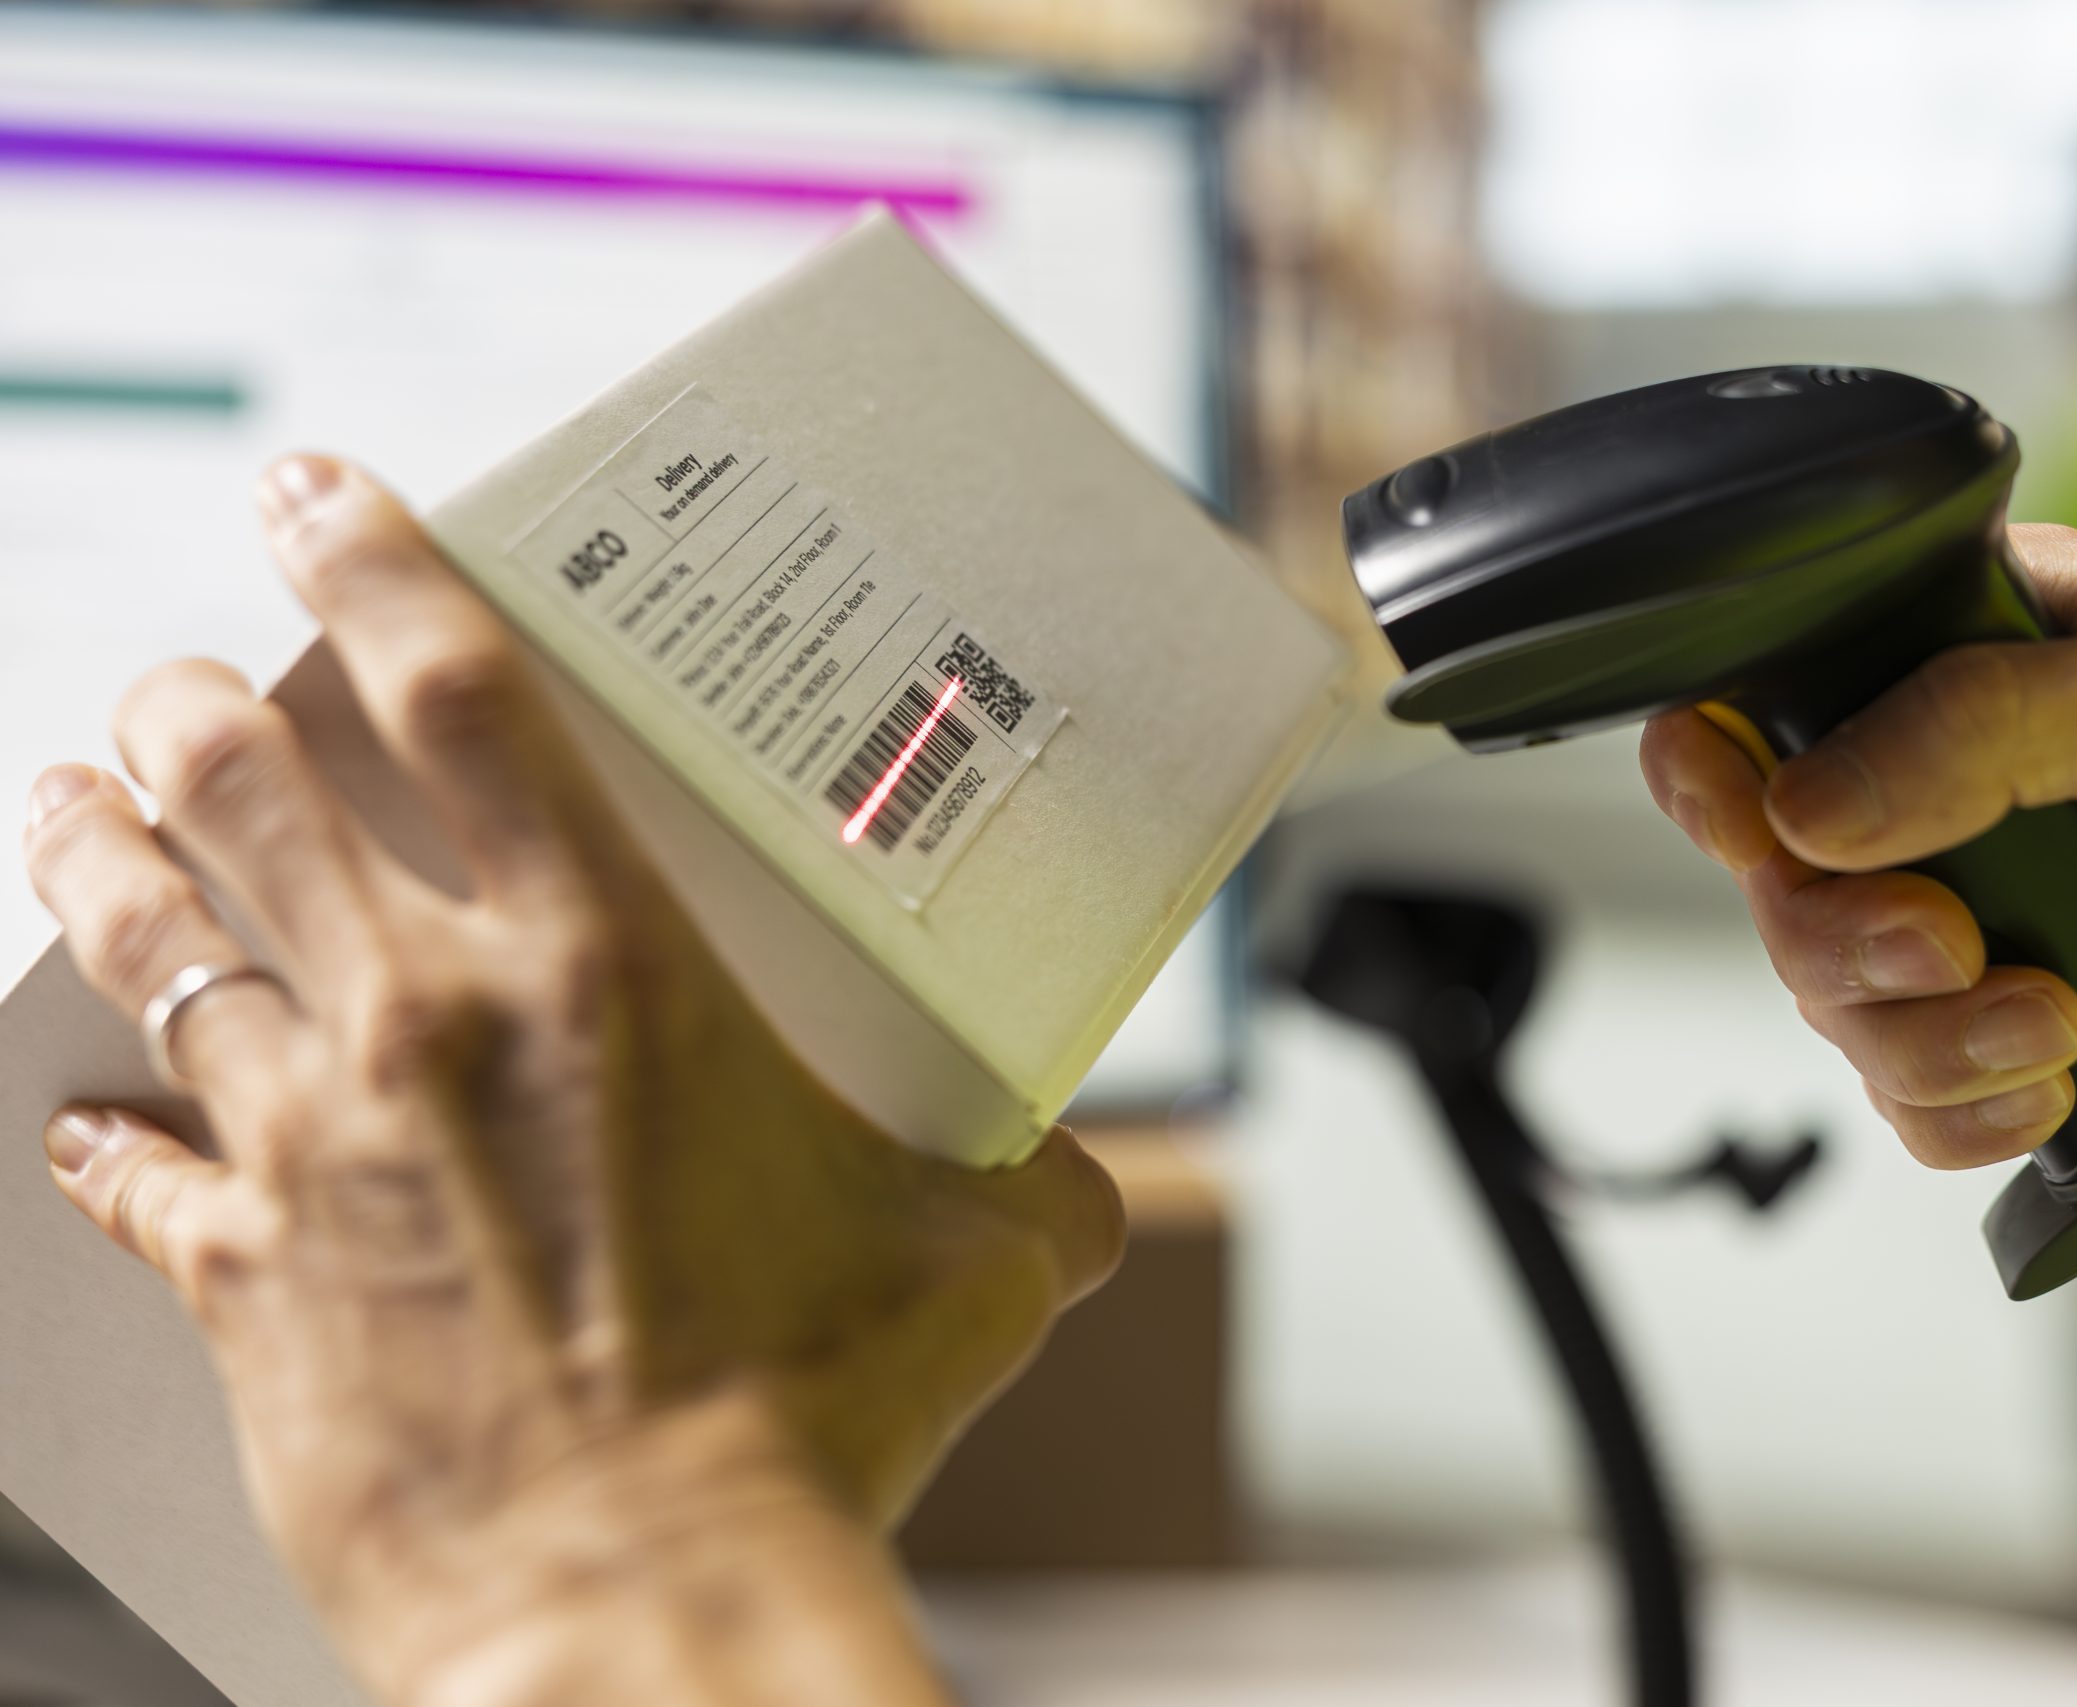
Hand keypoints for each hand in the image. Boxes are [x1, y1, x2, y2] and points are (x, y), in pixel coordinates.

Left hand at [22, 457, 1121, 1702]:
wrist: (639, 1602)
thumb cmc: (803, 1421)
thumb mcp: (971, 1267)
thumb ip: (1038, 1195)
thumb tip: (1088, 1194)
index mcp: (607, 970)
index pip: (450, 693)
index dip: (369, 558)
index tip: (315, 489)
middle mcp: (430, 1021)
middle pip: (241, 781)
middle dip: (191, 695)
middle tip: (192, 672)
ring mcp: (313, 1144)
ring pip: (147, 935)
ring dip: (94, 848)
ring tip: (74, 798)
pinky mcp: (243, 1281)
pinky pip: (130, 1173)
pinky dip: (99, 1134)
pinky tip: (79, 1118)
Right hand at [1638, 525, 2076, 1305]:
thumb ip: (1990, 728)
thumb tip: (1812, 803)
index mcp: (1989, 646)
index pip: (1792, 687)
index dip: (1737, 764)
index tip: (1757, 826)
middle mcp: (1959, 777)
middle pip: (1785, 873)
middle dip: (1852, 935)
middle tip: (1954, 944)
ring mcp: (1983, 904)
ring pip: (1837, 997)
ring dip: (1926, 1037)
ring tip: (2051, 1023)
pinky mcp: (2013, 1016)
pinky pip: (1909, 1090)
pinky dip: (1962, 1106)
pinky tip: (2054, 1075)